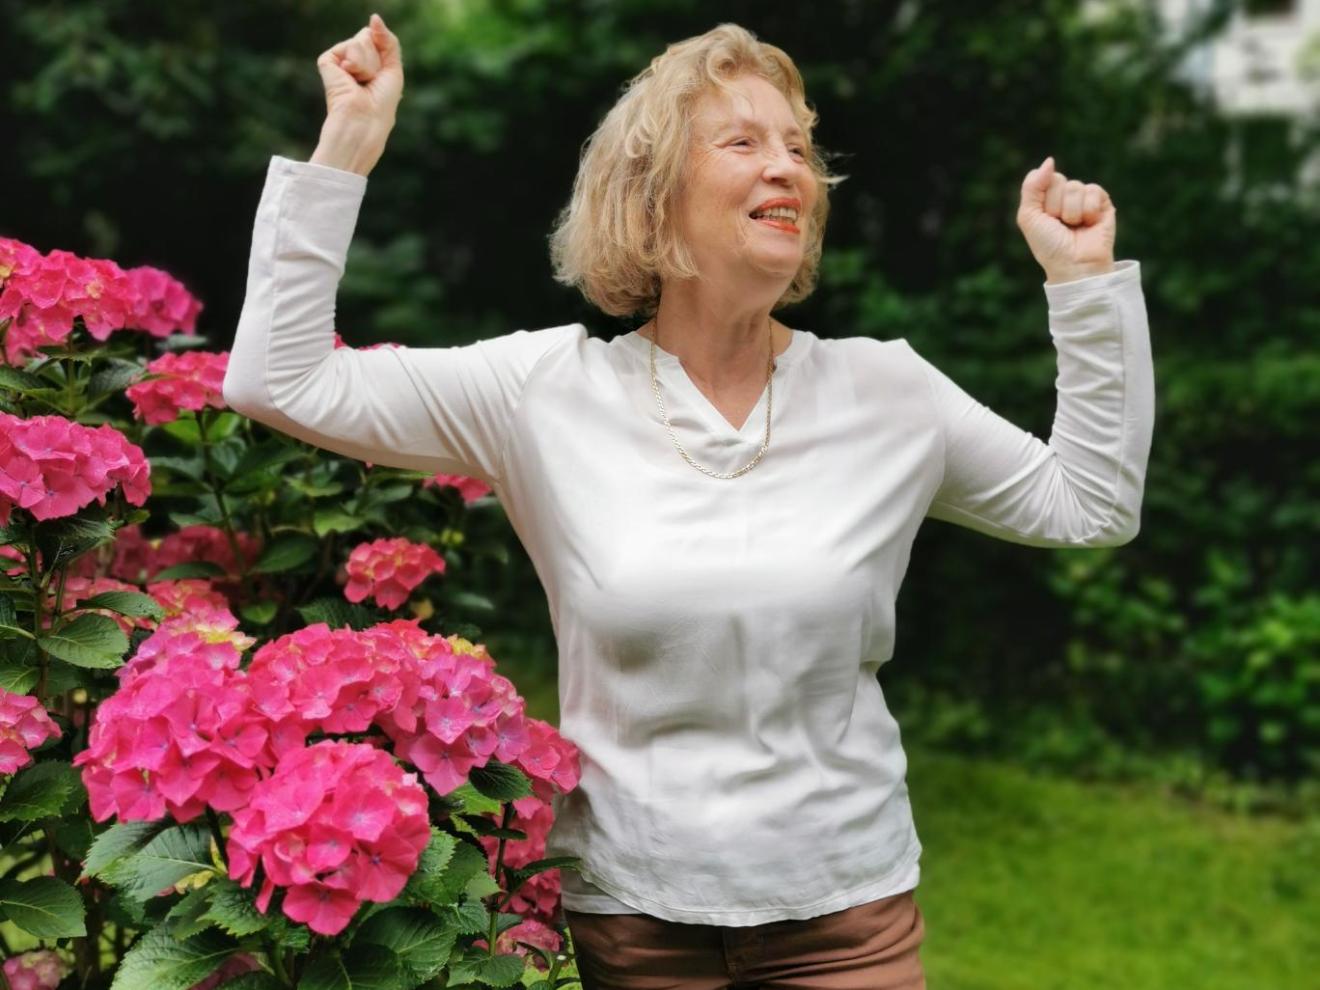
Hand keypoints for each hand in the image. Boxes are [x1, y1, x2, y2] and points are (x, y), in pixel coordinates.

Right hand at [315, 13, 403, 129]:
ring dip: (369, 64)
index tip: (381, 77)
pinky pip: (350, 46)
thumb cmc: (381, 103)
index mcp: (367, 64)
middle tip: (371, 82)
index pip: (377, 38)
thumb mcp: (393, 67)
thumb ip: (387, 40)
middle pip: (369, 36)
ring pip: (362, 39)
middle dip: (377, 59)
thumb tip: (374, 17)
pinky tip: (351, 78)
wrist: (365, 120)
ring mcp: (339, 60)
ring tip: (362, 83)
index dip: (384, 53)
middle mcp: (351, 61)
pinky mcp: (327, 61)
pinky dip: (357, 63)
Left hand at [1016, 157, 1115, 283]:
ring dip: (1072, 212)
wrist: (1074, 264)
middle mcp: (1065, 197)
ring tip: (1075, 227)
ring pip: (1075, 187)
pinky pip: (1093, 191)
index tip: (1046, 219)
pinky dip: (1088, 210)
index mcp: (1045, 200)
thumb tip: (1050, 161)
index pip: (1043, 178)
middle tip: (1061, 225)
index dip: (1043, 200)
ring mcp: (1084, 199)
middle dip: (1056, 206)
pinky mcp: (1103, 203)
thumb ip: (1032, 186)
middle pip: (1058, 180)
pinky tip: (1089, 224)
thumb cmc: (1049, 246)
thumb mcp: (1029, 216)